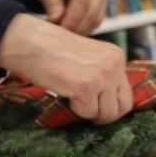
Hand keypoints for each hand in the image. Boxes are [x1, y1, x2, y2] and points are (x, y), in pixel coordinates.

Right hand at [0, 13, 131, 122]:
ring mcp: (103, 76)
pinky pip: (88, 112)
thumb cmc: (51, 50)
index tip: (97, 107)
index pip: (126, 93)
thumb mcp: (87, 57)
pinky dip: (75, 110)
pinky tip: (65, 94)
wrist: (29, 41)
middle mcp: (115, 65)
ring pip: (107, 114)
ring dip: (89, 113)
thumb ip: (101, 73)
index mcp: (116, 56)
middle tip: (88, 113)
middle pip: (123, 107)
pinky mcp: (86, 87)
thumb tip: (108, 101)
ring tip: (73, 100)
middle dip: (106, 115)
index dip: (112, 105)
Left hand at [25, 0, 107, 33]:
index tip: (59, 31)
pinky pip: (96, 20)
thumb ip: (51, 1)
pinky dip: (84, 28)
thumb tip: (57, 21)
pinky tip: (70, 29)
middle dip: (76, 27)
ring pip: (97, 19)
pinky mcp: (103, 2)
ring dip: (81, 29)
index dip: (71, 19)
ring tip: (63, 34)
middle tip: (58, 36)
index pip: (82, 1)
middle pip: (92, 12)